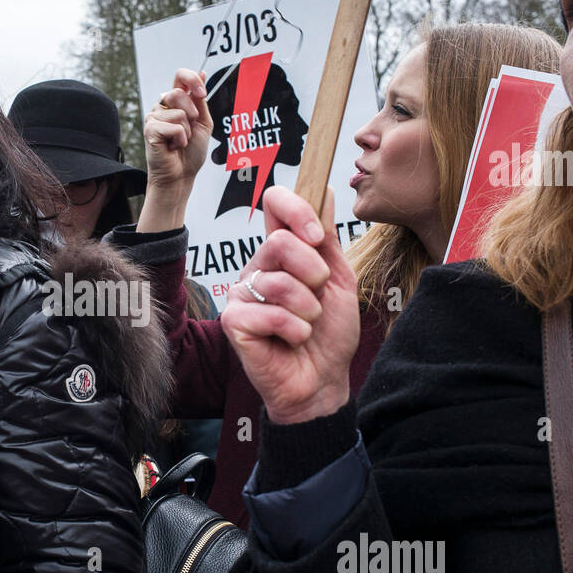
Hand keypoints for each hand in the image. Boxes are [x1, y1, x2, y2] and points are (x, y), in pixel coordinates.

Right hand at [138, 68, 211, 231]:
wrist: (181, 176)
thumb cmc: (190, 153)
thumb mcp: (202, 122)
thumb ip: (201, 100)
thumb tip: (202, 73)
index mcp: (176, 102)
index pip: (180, 76)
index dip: (192, 79)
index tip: (202, 93)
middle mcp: (162, 106)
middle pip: (178, 92)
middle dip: (191, 114)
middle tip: (188, 131)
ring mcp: (154, 117)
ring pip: (179, 112)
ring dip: (186, 131)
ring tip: (179, 142)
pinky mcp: (150, 130)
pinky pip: (174, 127)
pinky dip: (179, 139)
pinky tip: (172, 147)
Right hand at [221, 186, 359, 423]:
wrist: (324, 380)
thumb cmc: (329, 334)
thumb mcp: (338, 281)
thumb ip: (328, 241)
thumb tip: (325, 192)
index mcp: (281, 252)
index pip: (274, 204)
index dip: (296, 210)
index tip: (317, 236)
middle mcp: (257, 268)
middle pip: (279, 243)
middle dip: (312, 273)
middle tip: (318, 298)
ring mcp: (242, 295)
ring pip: (279, 283)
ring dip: (308, 310)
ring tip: (307, 326)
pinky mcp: (234, 323)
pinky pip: (270, 315)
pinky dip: (296, 330)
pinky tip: (293, 341)